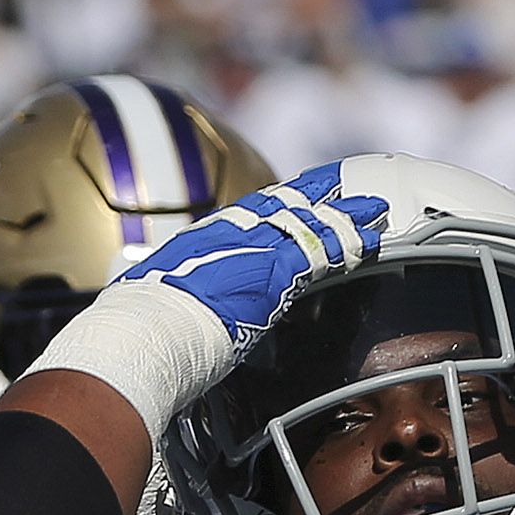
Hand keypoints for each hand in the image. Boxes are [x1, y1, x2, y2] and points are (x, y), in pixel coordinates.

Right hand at [125, 162, 398, 365]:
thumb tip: (163, 302)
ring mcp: (255, 248)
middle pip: (285, 202)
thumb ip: (174, 292)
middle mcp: (231, 232)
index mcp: (203, 237)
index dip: (277, 202)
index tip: (293, 195)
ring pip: (312, 222)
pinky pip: (324, 251)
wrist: (144, 332)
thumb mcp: (156, 297)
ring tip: (372, 211)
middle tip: (342, 182)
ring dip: (345, 216)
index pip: (249, 212)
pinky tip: (370, 242)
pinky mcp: (276, 271)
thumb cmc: (141, 327)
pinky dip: (350, 245)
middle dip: (317, 192)